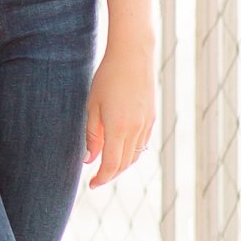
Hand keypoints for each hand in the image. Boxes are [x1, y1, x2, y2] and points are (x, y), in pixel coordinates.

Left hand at [84, 40, 154, 186]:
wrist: (133, 56)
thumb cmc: (107, 78)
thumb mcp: (93, 106)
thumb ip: (92, 135)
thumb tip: (89, 159)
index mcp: (118, 128)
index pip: (111, 165)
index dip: (102, 178)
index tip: (92, 184)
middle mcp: (136, 130)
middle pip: (124, 163)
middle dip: (110, 174)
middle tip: (97, 178)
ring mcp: (146, 124)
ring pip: (135, 155)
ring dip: (121, 165)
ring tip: (106, 166)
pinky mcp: (151, 118)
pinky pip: (142, 144)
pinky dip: (132, 153)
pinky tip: (121, 150)